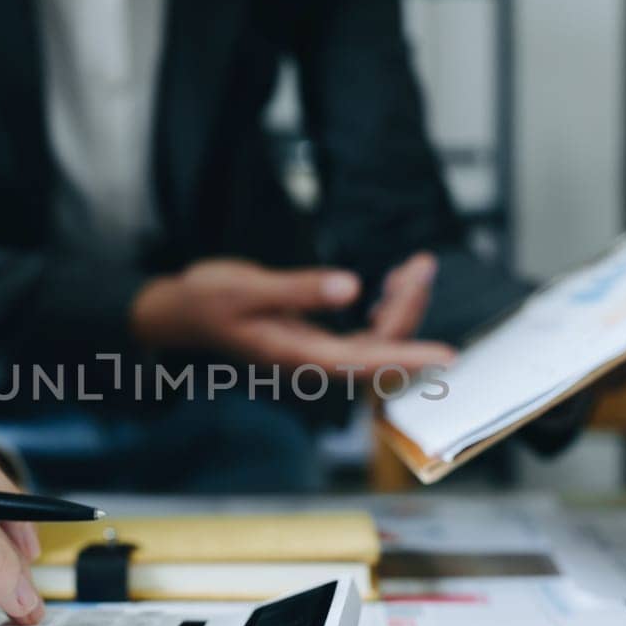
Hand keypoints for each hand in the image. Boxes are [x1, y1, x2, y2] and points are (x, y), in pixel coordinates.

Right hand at [130, 254, 454, 374]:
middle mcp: (312, 362)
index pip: (365, 362)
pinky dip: (385, 310)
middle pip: (380, 348)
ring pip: (377, 341)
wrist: (179, 312)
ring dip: (401, 307)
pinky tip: (391, 286)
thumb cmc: (206, 301)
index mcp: (297, 356)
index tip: (446, 356)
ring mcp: (315, 353)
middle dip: (408, 308)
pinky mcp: (316, 340)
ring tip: (415, 267)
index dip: (408, 357)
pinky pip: (365, 335)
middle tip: (422, 264)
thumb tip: (350, 287)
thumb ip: (299, 289)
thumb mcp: (246, 288)